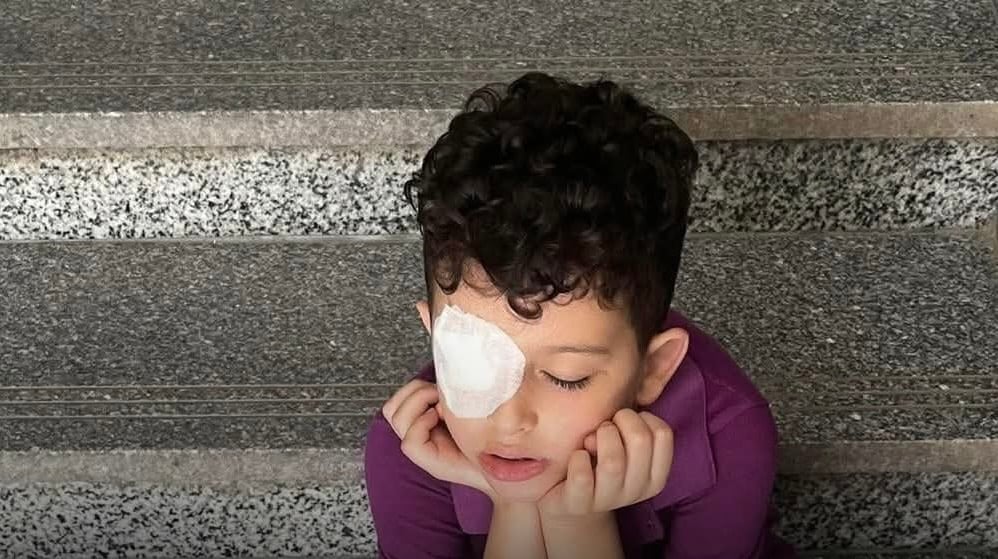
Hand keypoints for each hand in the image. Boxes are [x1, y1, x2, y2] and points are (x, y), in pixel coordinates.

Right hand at [382, 379, 494, 498]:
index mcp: (423, 422)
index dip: (414, 389)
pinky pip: (410, 441)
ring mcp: (421, 449)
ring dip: (420, 403)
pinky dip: (424, 423)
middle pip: (391, 409)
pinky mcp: (429, 462)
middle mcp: (417, 435)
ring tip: (444, 409)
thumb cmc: (489, 435)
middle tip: (441, 397)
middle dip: (416, 393)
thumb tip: (445, 375)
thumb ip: (451, 394)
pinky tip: (444, 421)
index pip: (396, 402)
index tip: (442, 389)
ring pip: (396, 419)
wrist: (507, 467)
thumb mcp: (467, 406)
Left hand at [538, 409, 673, 518]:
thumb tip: (635, 391)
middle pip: (640, 440)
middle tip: (606, 426)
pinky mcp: (579, 504)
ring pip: (613, 461)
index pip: (663, 433)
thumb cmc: (598, 458)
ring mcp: (609, 500)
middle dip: (620, 421)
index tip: (625, 422)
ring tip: (589, 440)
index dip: (642, 417)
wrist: (567, 497)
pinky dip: (577, 458)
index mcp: (654, 475)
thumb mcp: (622, 441)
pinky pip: (582, 476)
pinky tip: (576, 456)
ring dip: (598, 439)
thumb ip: (633, 423)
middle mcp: (637, 490)